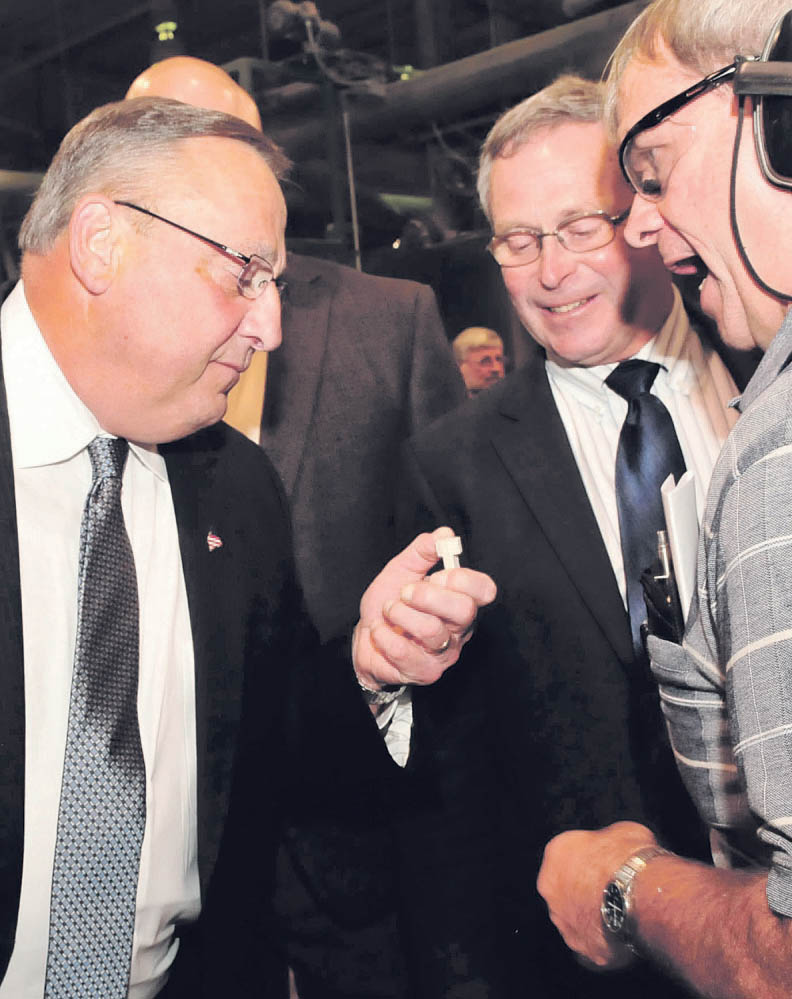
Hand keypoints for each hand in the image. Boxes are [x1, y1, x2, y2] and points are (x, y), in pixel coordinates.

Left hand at [352, 526, 495, 689]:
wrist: (365, 639)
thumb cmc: (389, 604)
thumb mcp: (402, 570)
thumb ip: (422, 552)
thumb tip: (444, 534)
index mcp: (460, 600)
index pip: (484, 590)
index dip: (461, 578)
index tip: (438, 574)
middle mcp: (459, 629)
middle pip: (464, 610)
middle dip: (427, 595)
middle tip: (404, 592)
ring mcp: (444, 653)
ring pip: (431, 631)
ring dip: (400, 614)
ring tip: (388, 610)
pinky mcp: (425, 672)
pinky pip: (406, 653)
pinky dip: (384, 636)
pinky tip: (379, 630)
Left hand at [536, 822, 657, 968]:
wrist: (641, 895)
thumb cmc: (629, 858)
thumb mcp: (622, 830)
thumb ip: (608, 840)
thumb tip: (616, 846)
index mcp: (556, 852)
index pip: (569, 853)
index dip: (591, 858)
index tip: (608, 862)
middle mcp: (550, 888)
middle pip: (567, 887)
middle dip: (585, 889)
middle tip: (613, 888)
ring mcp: (564, 922)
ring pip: (575, 918)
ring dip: (592, 916)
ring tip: (621, 914)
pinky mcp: (582, 948)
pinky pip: (591, 945)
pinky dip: (603, 942)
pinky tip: (622, 936)